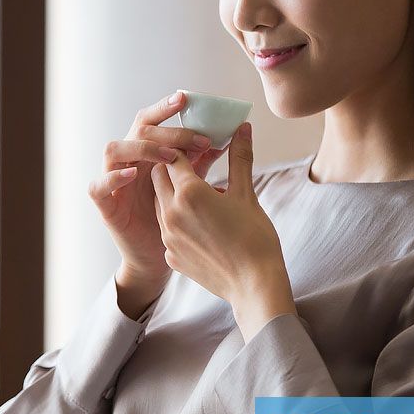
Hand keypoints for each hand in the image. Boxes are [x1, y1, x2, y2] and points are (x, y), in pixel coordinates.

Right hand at [88, 91, 231, 285]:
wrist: (159, 259)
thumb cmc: (176, 222)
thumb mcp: (192, 187)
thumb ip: (201, 162)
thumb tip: (225, 139)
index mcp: (148, 154)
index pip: (152, 120)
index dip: (164, 108)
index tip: (186, 99)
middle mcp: (129, 162)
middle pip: (137, 130)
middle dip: (166, 130)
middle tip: (197, 139)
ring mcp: (115, 183)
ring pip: (113, 150)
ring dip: (140, 148)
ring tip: (168, 157)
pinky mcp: (106, 207)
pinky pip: (98, 186)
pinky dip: (113, 178)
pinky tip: (134, 175)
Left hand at [150, 121, 296, 339]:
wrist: (254, 285)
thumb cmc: (255, 238)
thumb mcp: (247, 194)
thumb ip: (239, 158)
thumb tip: (243, 128)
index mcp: (189, 193)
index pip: (173, 158)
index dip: (185, 150)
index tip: (198, 148)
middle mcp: (170, 212)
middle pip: (159, 177)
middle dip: (174, 170)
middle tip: (197, 170)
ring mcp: (167, 236)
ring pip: (160, 203)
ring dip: (174, 196)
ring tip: (201, 200)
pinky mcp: (170, 254)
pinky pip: (166, 229)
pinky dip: (178, 222)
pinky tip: (201, 227)